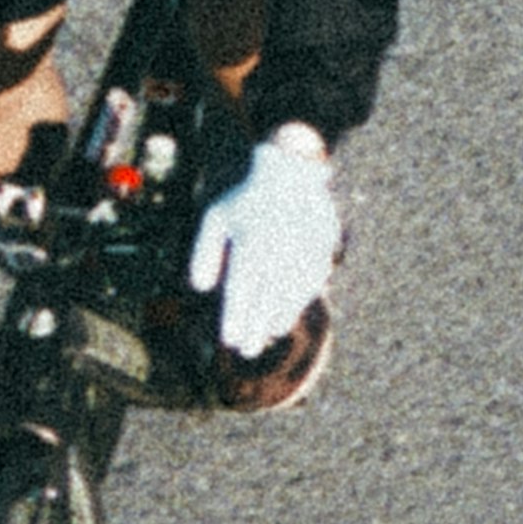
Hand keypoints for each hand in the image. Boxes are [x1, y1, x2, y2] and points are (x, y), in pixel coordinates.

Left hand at [190, 125, 340, 355]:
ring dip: (278, 318)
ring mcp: (303, 249)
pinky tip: (284, 316)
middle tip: (245, 350)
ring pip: (290, 295)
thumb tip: (201, 289)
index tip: (228, 340)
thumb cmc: (245, 200)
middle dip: (254, 327)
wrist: (291, 173)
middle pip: (266, 298)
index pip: (241, 289)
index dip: (235, 317)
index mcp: (250, 241)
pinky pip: (310, 284)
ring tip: (265, 335)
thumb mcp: (216, 218)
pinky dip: (297, 302)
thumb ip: (204, 252)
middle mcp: (279, 248)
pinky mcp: (321, 249)